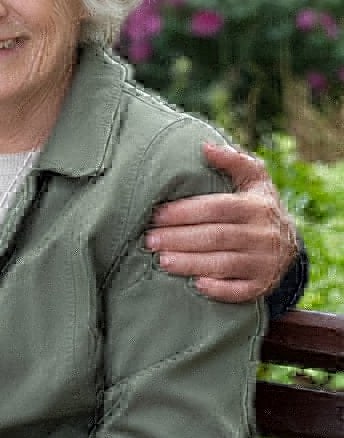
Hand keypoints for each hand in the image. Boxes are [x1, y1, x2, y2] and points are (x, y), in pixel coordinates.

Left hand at [147, 142, 296, 302]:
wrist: (288, 243)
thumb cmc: (256, 205)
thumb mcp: (253, 179)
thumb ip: (233, 160)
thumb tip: (205, 146)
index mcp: (256, 206)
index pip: (218, 208)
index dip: (186, 211)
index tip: (157, 215)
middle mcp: (263, 234)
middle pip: (216, 237)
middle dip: (180, 238)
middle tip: (150, 240)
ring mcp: (264, 262)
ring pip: (225, 264)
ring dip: (191, 263)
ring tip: (161, 260)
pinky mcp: (263, 285)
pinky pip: (242, 291)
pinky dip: (220, 289)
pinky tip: (197, 285)